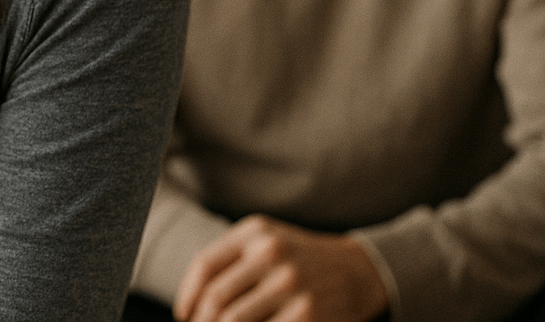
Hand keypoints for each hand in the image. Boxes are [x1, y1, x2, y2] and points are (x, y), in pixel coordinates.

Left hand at [174, 215, 388, 321]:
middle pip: (215, 298)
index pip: (204, 266)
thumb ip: (229, 262)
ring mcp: (290, 284)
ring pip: (233, 321)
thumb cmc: (300, 259)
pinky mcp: (306, 314)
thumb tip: (191, 306)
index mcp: (256, 232)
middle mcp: (271, 253)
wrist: (360, 271)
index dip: (186, 297)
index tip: (184, 317)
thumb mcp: (266, 242)